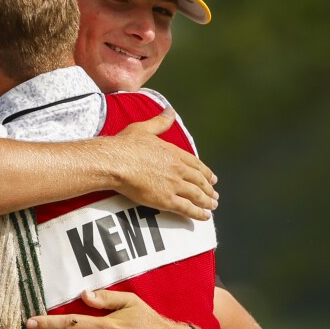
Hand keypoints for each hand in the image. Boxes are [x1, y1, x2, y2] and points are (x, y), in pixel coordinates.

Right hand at [98, 108, 218, 220]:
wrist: (115, 162)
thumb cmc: (125, 145)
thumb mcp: (144, 128)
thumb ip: (160, 122)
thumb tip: (170, 111)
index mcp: (174, 153)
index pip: (195, 164)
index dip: (205, 172)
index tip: (212, 178)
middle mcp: (178, 169)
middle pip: (199, 180)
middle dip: (209, 189)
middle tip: (214, 196)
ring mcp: (174, 185)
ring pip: (196, 195)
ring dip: (207, 202)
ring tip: (212, 207)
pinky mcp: (166, 200)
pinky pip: (187, 208)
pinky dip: (198, 213)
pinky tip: (204, 217)